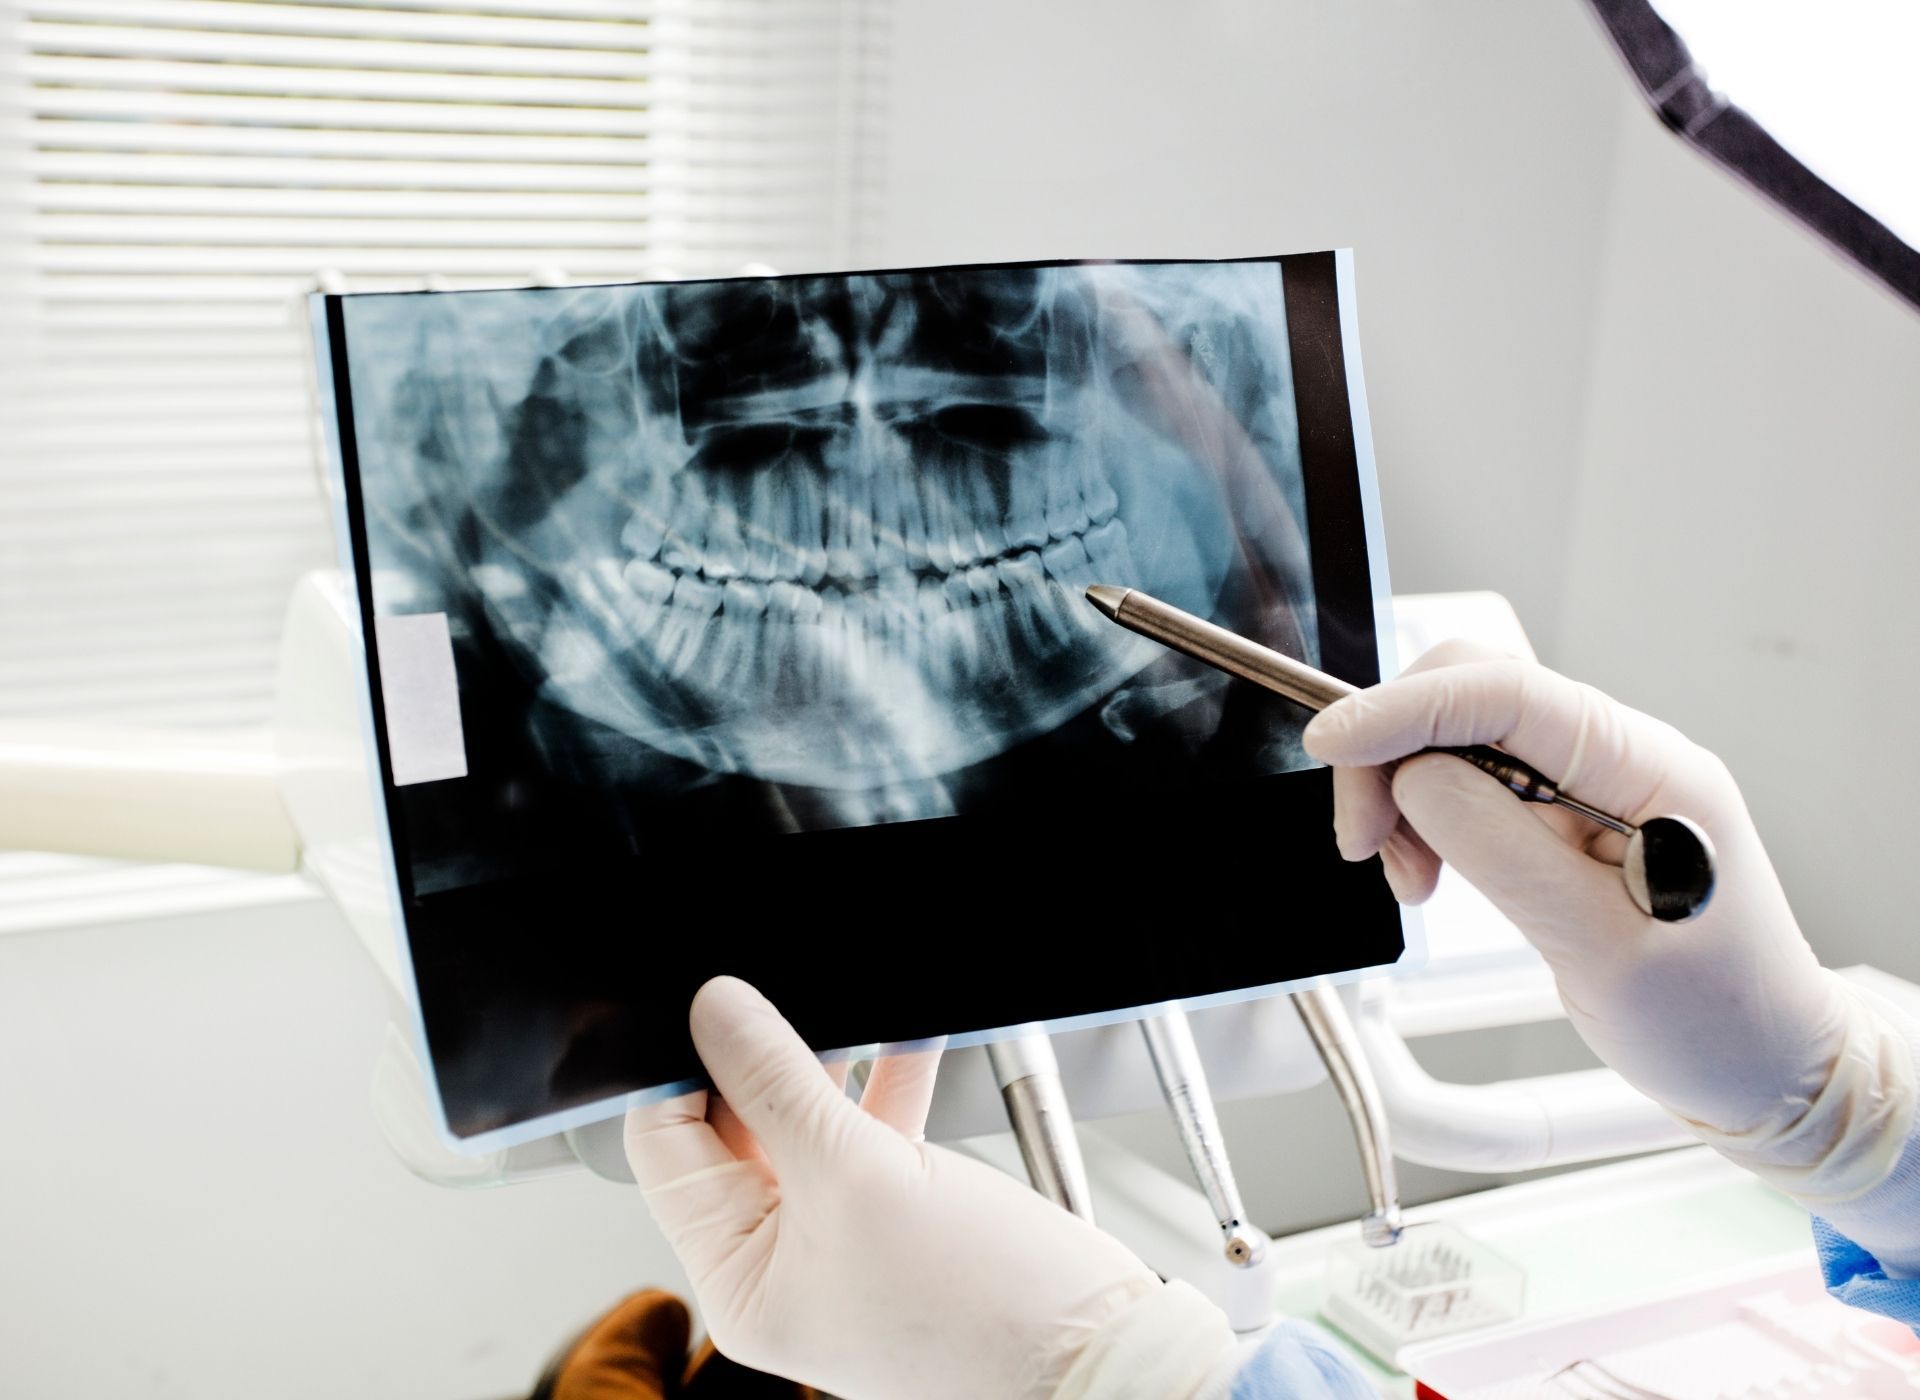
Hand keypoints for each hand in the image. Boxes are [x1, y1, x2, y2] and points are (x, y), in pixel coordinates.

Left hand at [625, 978, 1215, 1399]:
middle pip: (736, 1128)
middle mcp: (779, 1262)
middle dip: (767, 1058)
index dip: (682, 1071)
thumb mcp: (858, 1174)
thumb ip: (778, 1084)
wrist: (1097, 1350)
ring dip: (833, 1062)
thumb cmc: (982, 1310)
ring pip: (808, 1120)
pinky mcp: (898, 1214)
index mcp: (738, 1279)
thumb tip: (714, 1011)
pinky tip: (909, 1043)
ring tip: (854, 1014)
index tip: (713, 1006)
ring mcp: (839, 1237)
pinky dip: (887, 1083)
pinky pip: (870, 1131)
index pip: (666, 1151)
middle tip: (790, 1001)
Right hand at [1302, 642, 1911, 1201]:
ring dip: (1404, 796)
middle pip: (1470, 696)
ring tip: (1411, 882)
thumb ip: (1502, 852)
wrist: (1765, 1069)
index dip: (1403, 709)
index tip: (1330, 744)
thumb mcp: (1600, 947)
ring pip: (1457, 740)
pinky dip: (1425, 822)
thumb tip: (1415, 779)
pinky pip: (1468, 788)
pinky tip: (1430, 877)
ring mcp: (1588, 787)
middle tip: (1365, 843)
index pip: (1505, 693)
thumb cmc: (1716, 1021)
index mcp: (1649, 768)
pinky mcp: (1561, 821)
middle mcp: (1617, 759)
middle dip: (1394, 752)